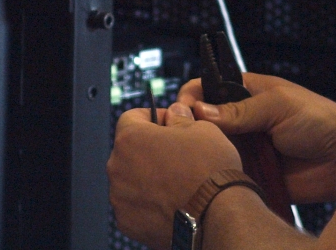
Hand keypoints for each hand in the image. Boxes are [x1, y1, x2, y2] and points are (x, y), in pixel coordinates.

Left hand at [107, 103, 241, 249]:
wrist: (218, 216)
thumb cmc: (210, 168)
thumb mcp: (202, 129)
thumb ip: (180, 118)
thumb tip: (174, 113)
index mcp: (130, 138)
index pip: (131, 118)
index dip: (153, 117)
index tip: (170, 124)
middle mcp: (117, 167)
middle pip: (129, 150)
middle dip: (148, 149)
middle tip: (176, 156)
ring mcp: (119, 197)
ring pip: (130, 179)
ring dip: (146, 177)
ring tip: (176, 184)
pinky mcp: (127, 222)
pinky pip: (134, 206)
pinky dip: (148, 203)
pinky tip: (171, 204)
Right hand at [178, 73, 335, 203]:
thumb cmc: (321, 121)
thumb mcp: (279, 105)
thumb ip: (239, 109)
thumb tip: (200, 110)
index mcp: (248, 93)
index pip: (207, 89)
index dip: (191, 97)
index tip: (182, 108)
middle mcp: (243, 120)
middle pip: (204, 122)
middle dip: (193, 128)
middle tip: (187, 136)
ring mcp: (246, 148)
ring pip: (212, 149)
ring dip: (207, 152)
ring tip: (202, 156)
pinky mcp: (251, 173)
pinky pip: (227, 173)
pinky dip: (221, 174)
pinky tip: (217, 174)